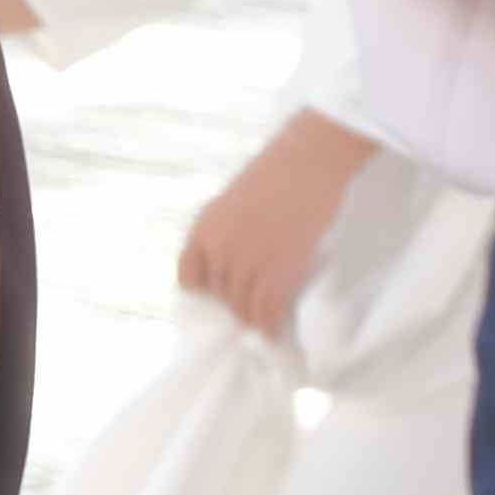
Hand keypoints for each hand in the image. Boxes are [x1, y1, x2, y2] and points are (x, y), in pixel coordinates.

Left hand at [175, 114, 373, 339]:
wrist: (306, 164)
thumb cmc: (276, 175)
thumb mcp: (233, 203)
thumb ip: (226, 232)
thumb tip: (231, 261)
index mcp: (203, 229)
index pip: (188, 275)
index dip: (202, 287)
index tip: (216, 292)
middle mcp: (218, 249)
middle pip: (219, 293)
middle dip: (232, 303)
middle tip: (247, 309)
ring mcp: (247, 262)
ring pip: (241, 306)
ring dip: (251, 319)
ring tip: (260, 324)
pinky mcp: (277, 271)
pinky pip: (266, 310)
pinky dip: (269, 325)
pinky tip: (272, 331)